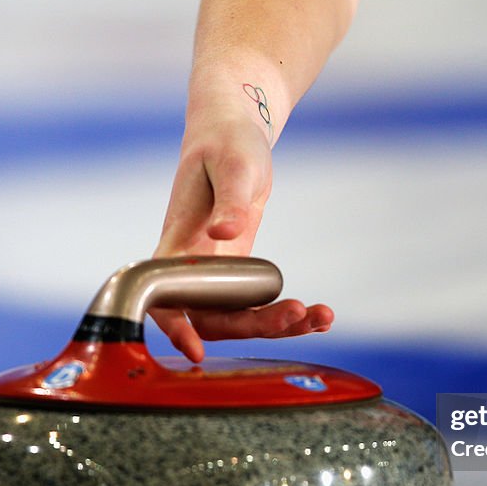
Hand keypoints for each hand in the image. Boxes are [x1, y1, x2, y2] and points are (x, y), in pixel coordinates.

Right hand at [152, 109, 332, 361]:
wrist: (235, 136)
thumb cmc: (227, 145)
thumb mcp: (233, 166)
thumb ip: (228, 201)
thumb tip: (225, 234)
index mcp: (177, 243)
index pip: (164, 296)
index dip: (174, 326)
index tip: (195, 349)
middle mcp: (192, 268)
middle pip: (211, 318)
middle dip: (253, 326)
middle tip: (297, 312)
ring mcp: (216, 275)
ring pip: (239, 320)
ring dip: (279, 326)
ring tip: (322, 316)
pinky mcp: (239, 275)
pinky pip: (259, 308)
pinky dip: (289, 316)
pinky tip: (321, 316)